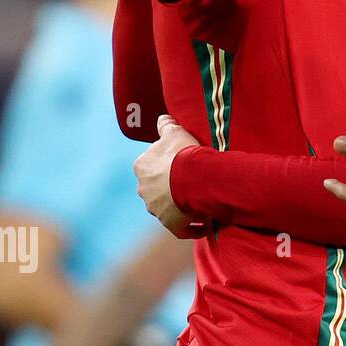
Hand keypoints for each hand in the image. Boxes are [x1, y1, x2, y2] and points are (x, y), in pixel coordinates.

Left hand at [134, 115, 206, 237]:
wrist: (193, 178)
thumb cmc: (183, 153)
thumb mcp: (175, 132)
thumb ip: (166, 125)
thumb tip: (162, 118)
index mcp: (142, 167)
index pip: (152, 166)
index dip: (166, 164)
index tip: (181, 164)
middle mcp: (144, 190)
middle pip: (157, 188)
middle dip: (170, 187)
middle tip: (192, 183)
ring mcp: (156, 209)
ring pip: (168, 207)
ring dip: (180, 206)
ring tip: (200, 202)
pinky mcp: (171, 224)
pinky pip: (181, 228)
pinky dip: (191, 227)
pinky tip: (204, 226)